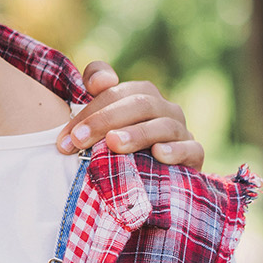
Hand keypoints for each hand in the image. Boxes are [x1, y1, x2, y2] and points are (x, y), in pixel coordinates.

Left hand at [57, 61, 204, 168]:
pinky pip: (191, 148)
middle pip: (137, 104)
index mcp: (140, 94)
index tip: (67, 136)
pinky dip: (175, 150)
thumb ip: (97, 97)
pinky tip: (158, 154)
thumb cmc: (121, 149)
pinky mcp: (195, 154)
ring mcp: (181, 130)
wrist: (153, 181)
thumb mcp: (102, 126)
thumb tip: (100, 81)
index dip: (90, 109)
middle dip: (105, 120)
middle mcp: (163, 108)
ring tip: (114, 143)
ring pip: (163, 125)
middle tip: (80, 140)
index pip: (114, 91)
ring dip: (137, 134)